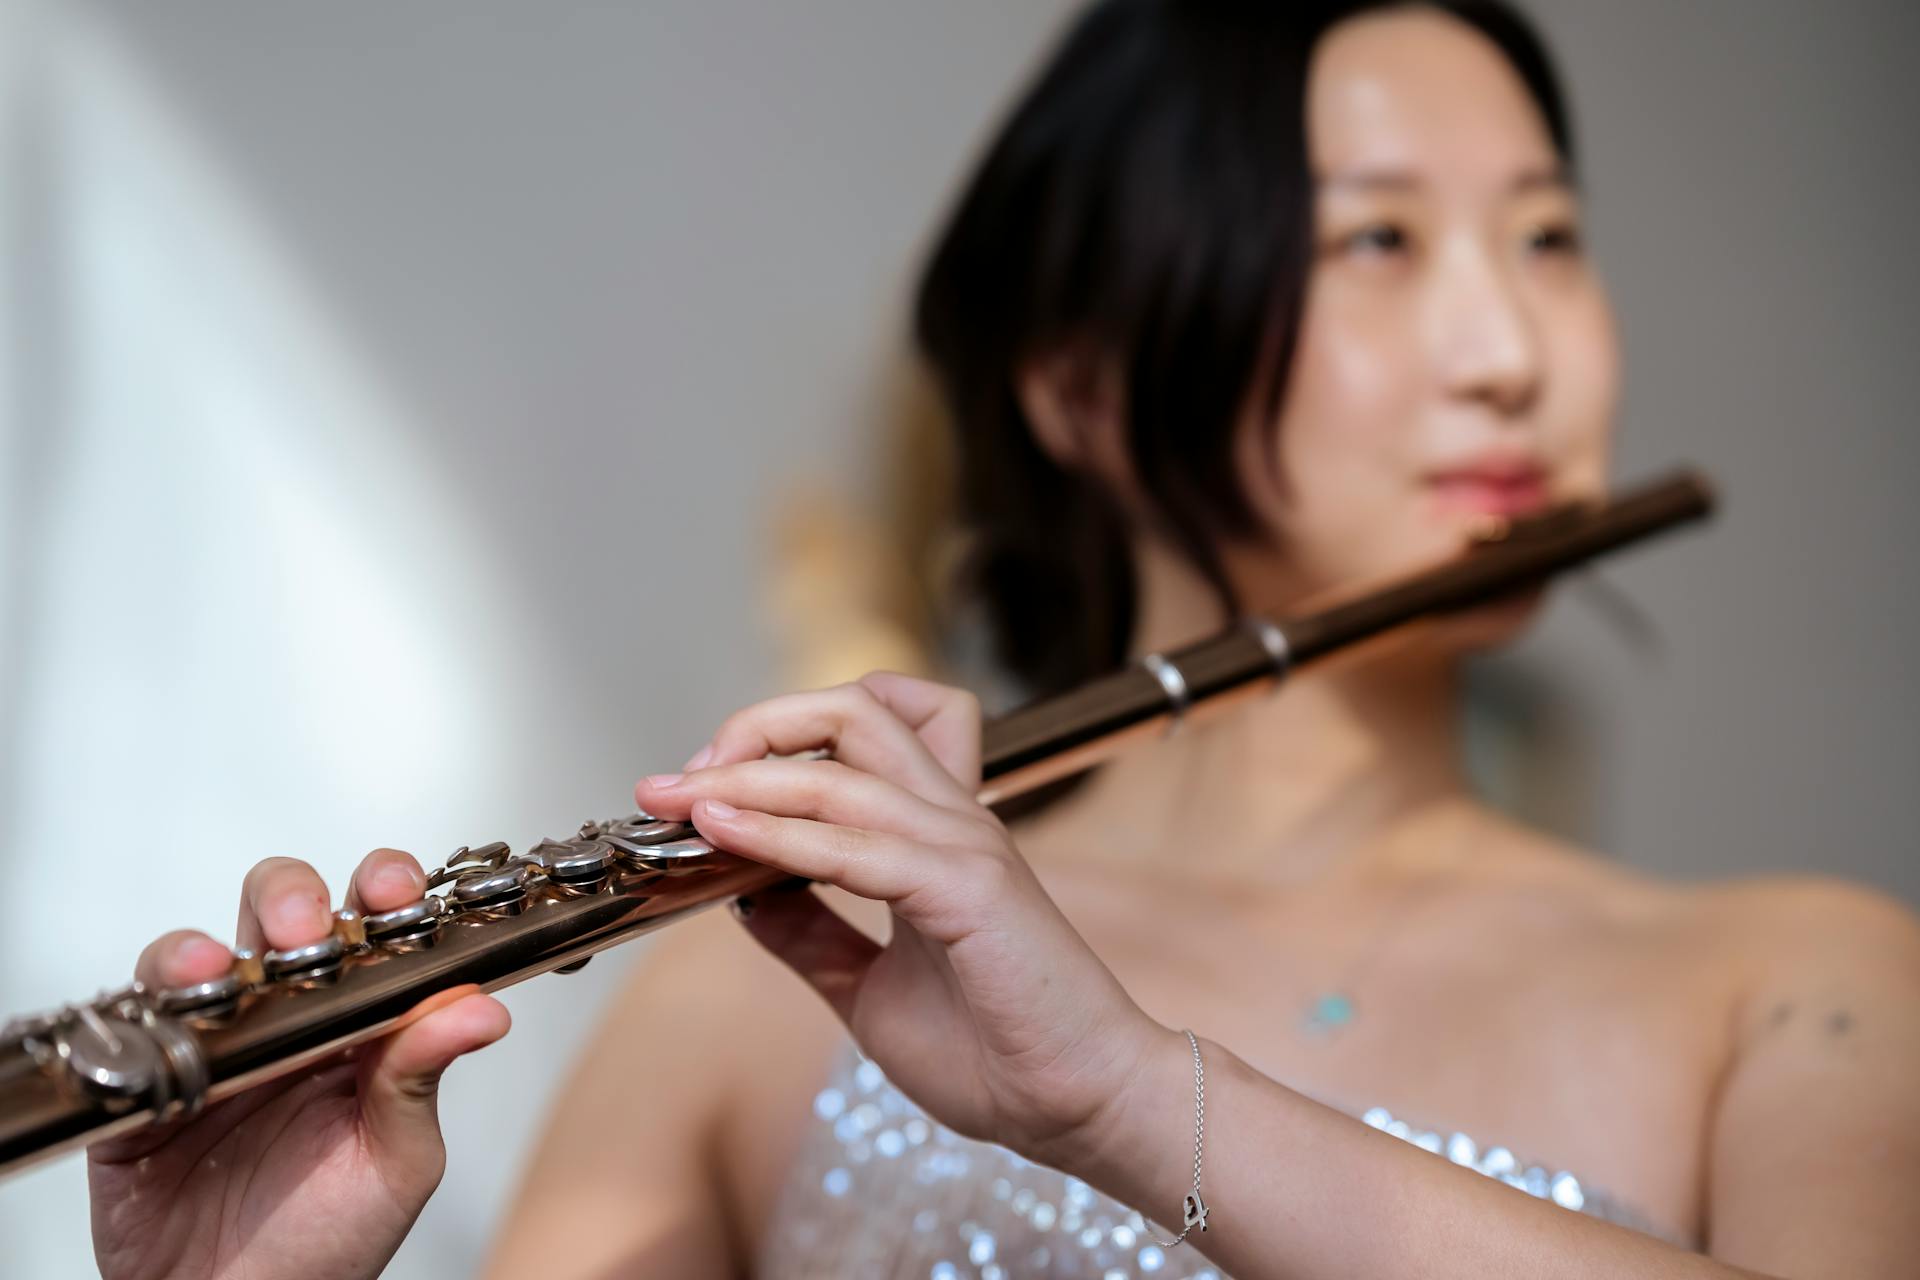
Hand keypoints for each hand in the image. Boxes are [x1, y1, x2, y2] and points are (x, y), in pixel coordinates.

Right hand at [88, 850, 510, 1279]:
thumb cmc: (327, 1242)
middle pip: (285, 913)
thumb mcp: (395, 1159)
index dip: (385, 890)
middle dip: (294, 901)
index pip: (376, 927)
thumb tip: (482, 1007)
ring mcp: (217, 1039)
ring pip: (204, 952)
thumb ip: (424, 1077)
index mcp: (362, 1022)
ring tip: (228, 969)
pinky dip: (152, 1001)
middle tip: (307, 933)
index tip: (394, 890)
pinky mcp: (147, 1077)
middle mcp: (289, 1016)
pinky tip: (181, 1013)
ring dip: (213, 943)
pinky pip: (136, 1018)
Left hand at [634, 672, 1170, 1167]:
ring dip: (746, 778)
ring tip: (680, 803)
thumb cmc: (998, 1052)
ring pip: (844, 765)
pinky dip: (782, 835)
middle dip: (755, 728)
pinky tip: (727, 840)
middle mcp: (953, 819)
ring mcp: (964, 845)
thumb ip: (812, 935)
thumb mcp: (869, 989)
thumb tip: (742, 893)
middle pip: (855, 709)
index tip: (702, 790)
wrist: (1082, 1105)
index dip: (776, 738)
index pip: (869, 726)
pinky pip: (860, 845)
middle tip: (680, 782)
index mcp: (937, 833)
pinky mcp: (969, 888)